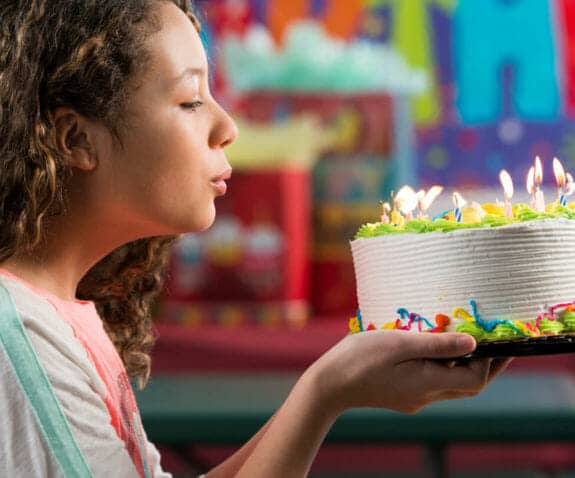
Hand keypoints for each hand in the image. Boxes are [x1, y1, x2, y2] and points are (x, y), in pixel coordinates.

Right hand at [309, 330, 511, 414]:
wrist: (330, 384)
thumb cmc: (360, 358)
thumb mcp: (400, 343)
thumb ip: (438, 344)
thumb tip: (473, 344)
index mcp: (428, 384)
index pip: (475, 379)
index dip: (491, 361)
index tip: (497, 338)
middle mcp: (426, 396)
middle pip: (468, 386)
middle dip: (487, 366)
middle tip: (497, 343)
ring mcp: (414, 398)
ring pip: (452, 385)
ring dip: (465, 365)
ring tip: (468, 340)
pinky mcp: (404, 395)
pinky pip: (434, 383)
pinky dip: (445, 367)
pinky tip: (436, 349)